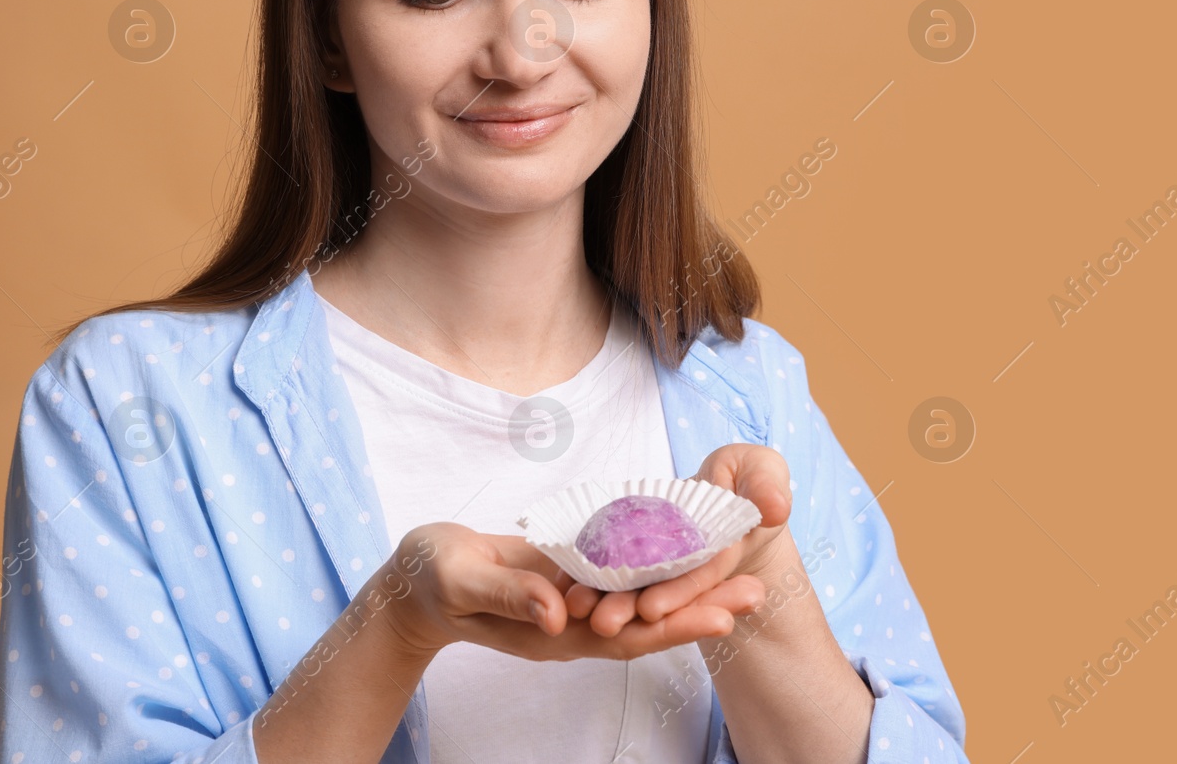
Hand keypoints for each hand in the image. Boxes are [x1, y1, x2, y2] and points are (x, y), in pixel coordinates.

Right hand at [378, 522, 764, 664]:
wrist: (416, 581)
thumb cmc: (431, 581)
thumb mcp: (462, 580)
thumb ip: (509, 594)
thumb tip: (559, 612)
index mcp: (553, 633)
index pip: (626, 636)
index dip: (675, 627)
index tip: (723, 617)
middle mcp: (575, 623)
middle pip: (650, 619)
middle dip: (703, 605)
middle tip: (760, 589)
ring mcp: (575, 600)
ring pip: (643, 594)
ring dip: (690, 581)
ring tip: (744, 561)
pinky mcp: (571, 573)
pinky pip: (622, 570)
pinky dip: (658, 558)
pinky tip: (691, 539)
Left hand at [564, 444, 793, 635]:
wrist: (724, 491)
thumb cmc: (746, 477)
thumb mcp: (762, 470)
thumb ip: (767, 484)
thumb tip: (774, 507)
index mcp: (726, 555)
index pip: (703, 577)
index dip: (681, 592)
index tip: (653, 607)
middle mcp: (693, 570)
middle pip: (663, 593)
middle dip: (634, 608)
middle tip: (602, 621)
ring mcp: (663, 569)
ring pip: (633, 588)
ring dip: (607, 600)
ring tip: (575, 605)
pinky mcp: (638, 559)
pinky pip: (613, 568)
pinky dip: (591, 576)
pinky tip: (564, 580)